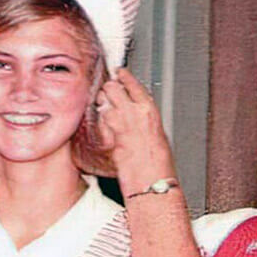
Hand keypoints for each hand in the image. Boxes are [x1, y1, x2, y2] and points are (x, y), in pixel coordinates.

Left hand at [97, 69, 176, 194]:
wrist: (151, 182)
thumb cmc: (158, 164)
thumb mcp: (157, 133)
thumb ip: (143, 117)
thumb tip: (134, 110)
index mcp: (149, 110)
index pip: (133, 84)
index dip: (123, 77)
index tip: (119, 73)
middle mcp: (133, 113)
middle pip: (112, 88)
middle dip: (108, 90)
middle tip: (108, 96)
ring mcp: (117, 124)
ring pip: (101, 103)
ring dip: (101, 106)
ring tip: (107, 116)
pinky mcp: (107, 136)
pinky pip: (98, 122)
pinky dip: (99, 123)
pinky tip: (105, 131)